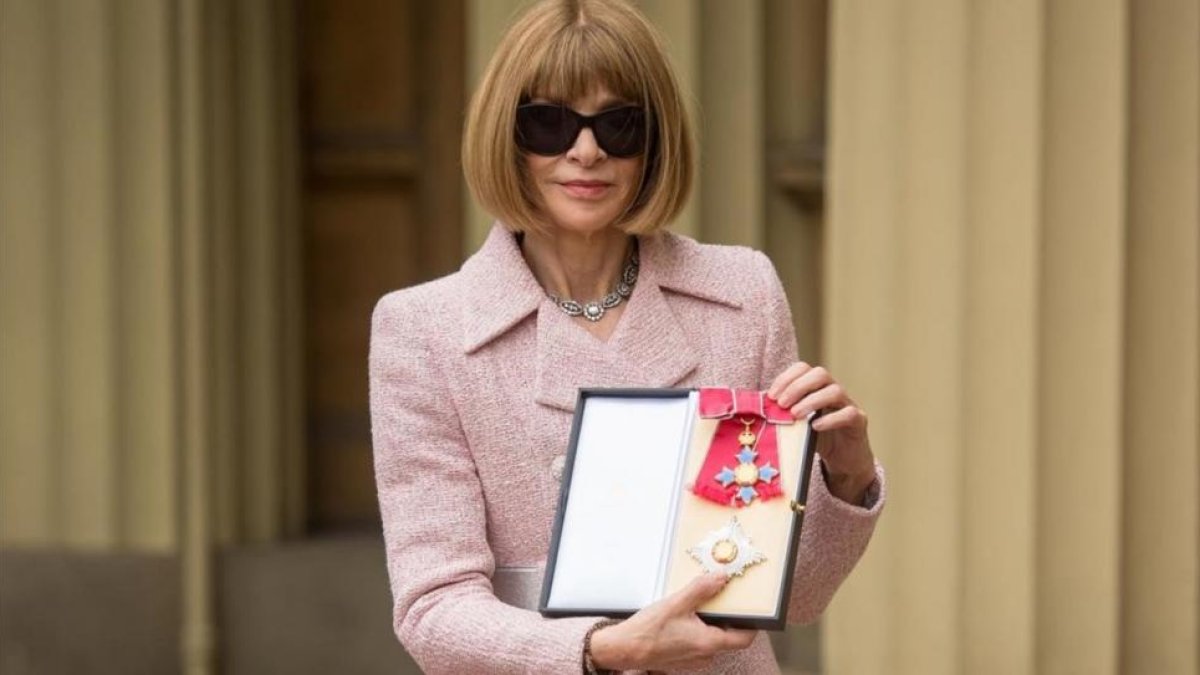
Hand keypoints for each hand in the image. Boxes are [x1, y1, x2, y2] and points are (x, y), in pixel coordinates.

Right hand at [588, 572, 756, 670]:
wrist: (623, 649)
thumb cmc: (647, 631)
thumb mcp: (676, 603)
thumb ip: (701, 589)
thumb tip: (721, 578)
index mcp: (708, 643)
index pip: (744, 638)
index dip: (752, 623)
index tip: (750, 608)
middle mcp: (704, 656)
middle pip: (729, 637)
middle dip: (727, 617)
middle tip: (721, 599)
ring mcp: (693, 659)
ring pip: (713, 640)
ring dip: (710, 623)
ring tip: (698, 605)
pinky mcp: (683, 658)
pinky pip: (699, 643)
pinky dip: (698, 629)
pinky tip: (684, 617)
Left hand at [768, 362, 875, 504]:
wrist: (843, 460)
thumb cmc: (816, 438)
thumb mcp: (796, 424)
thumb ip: (781, 414)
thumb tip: (757, 408)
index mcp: (817, 387)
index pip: (803, 368)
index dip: (786, 378)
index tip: (772, 396)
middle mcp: (833, 391)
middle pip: (820, 374)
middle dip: (798, 386)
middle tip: (782, 404)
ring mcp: (848, 404)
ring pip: (835, 391)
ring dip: (812, 401)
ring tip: (795, 415)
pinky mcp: (859, 421)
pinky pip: (848, 413)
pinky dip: (830, 419)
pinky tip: (815, 427)